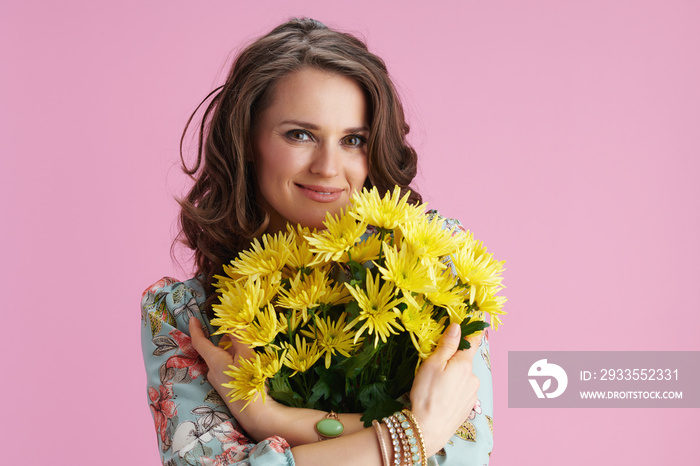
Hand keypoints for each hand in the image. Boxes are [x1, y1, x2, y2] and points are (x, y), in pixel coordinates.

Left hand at [189, 317, 365, 444]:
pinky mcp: (226, 387)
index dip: (195, 329)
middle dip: (227, 339)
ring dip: (234, 350)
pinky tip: (250, 365)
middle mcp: (212, 370)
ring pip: (223, 357)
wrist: (255, 414)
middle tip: (243, 334)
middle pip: (216, 348)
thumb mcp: (246, 354)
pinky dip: (236, 361)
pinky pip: (228, 367)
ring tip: (251, 350)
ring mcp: (218, 380)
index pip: (199, 341)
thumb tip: (230, 323)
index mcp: (213, 360)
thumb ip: (238, 336)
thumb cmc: (249, 381)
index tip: (192, 318)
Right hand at [409, 323, 481, 455]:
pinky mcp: (469, 407)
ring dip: (452, 377)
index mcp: (464, 364)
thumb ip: (446, 345)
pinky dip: (453, 390)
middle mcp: (473, 377)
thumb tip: (457, 326)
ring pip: (463, 377)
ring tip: (434, 387)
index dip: (475, 328)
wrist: (428, 429)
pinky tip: (440, 398)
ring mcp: (473, 393)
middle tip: (434, 367)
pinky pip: (462, 391)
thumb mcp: (432, 364)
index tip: (481, 316)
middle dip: (453, 359)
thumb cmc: (426, 394)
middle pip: (464, 360)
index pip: (474, 341)